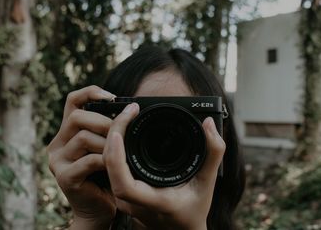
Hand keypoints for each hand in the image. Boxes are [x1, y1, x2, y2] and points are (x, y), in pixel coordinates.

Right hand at [47, 86, 116, 229]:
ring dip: (107, 143)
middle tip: (122, 131)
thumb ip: (107, 129)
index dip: (91, 92)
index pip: (73, 100)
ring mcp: (58, 161)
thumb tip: (129, 108)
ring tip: (120, 152)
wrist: (98, 209)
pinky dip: (106, 160)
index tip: (113, 97)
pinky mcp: (64, 177)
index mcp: (67, 132)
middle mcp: (58, 143)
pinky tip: (114, 165)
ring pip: (83, 137)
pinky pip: (88, 160)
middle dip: (104, 121)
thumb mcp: (105, 147)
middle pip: (77, 117)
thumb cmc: (105, 176)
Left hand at [103, 103, 225, 229]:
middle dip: (114, 135)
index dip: (116, 159)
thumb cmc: (194, 209)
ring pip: (107, 166)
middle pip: (109, 168)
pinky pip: (111, 168)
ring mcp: (125, 199)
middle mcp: (134, 202)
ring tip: (126, 116)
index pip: (124, 184)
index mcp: (154, 201)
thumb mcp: (208, 182)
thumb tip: (208, 125)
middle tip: (129, 111)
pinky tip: (123, 131)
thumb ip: (213, 153)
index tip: (118, 134)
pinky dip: (115, 147)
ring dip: (112, 139)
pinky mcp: (122, 193)